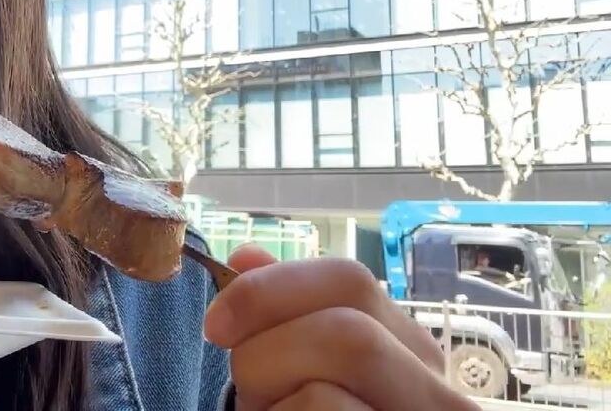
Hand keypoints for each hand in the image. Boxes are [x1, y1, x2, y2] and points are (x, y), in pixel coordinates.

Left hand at [203, 246, 475, 410]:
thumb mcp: (294, 374)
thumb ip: (281, 320)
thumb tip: (244, 259)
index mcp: (411, 352)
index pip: (350, 279)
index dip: (269, 290)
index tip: (215, 326)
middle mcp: (440, 397)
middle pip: (346, 334)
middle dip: (268, 358)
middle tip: (250, 397)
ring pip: (324, 398)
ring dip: (271, 409)